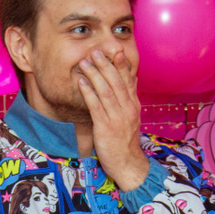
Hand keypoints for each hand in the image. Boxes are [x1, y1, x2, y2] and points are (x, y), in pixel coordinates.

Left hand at [75, 49, 149, 192]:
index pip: (129, 81)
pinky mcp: (105, 127)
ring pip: (106, 91)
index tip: (116, 50)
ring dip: (95, 75)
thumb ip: (129, 99)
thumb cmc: (125, 141)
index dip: (122, 65)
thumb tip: (131, 79)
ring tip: (85, 62)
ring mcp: (117, 118)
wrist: (127, 164)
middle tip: (96, 51)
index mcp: (134, 105)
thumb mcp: (131, 118)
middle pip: (117, 82)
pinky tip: (80, 82)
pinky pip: (96, 106)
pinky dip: (88, 92)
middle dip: (106, 65)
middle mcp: (127, 109)